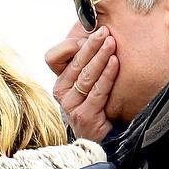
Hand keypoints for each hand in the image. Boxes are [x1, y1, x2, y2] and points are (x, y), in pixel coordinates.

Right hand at [45, 26, 118, 141]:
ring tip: (112, 42)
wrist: (100, 137)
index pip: (53, 57)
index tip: (87, 35)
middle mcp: (61, 93)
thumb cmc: (97, 105)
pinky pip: (97, 91)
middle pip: (74, 63)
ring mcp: (71, 106)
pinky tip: (115, 62)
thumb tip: (99, 32)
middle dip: (90, 45)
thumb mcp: (88, 82)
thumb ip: (88, 62)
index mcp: (59, 81)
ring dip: (100, 57)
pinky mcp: (84, 116)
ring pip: (86, 76)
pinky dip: (107, 74)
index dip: (69, 45)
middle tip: (104, 31)